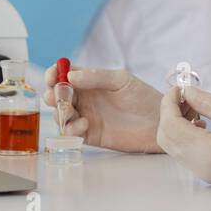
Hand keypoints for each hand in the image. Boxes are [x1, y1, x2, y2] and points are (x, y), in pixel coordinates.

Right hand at [42, 64, 170, 152]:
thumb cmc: (143, 96)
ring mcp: (85, 116)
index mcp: (89, 81)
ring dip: (60, 112)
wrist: (158, 122)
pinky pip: (71, 132)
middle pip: (57, 95)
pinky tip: (83, 124)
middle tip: (56, 97)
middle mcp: (84, 98)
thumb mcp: (121, 80)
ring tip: (71, 110)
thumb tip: (70, 76)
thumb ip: (96, 77)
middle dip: (52, 95)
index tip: (52, 76)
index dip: (53, 74)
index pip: (64, 75)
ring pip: (61, 114)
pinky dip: (71, 128)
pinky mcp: (90, 135)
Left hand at [156, 86, 210, 188]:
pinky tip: (202, 122)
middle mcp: (198, 167)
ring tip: (196, 108)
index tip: (179, 88)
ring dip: (177, 123)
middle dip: (170, 113)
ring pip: (174, 145)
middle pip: (166, 137)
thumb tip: (187, 92)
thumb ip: (207, 102)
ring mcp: (202, 172)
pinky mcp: (208, 171)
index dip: (169, 104)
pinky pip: (185, 151)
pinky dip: (185, 134)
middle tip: (185, 96)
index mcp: (204, 154)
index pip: (170, 126)